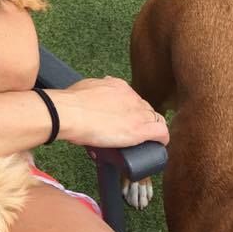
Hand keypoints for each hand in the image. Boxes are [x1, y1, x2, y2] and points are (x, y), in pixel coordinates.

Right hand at [50, 77, 168, 147]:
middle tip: (127, 133)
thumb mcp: (83, 89)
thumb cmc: (70, 104)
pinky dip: (162, 139)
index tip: (122, 118)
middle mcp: (131, 96)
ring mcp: (137, 112)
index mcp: (118, 86)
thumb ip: (90, 92)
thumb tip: (88, 100)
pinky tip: (158, 145)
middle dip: (138, 120)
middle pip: (144, 109)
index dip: (129, 110)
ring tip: (140, 142)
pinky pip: (161, 133)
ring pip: (155, 120)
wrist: (70, 113)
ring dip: (149, 130)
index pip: (132, 98)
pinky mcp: (140, 129)